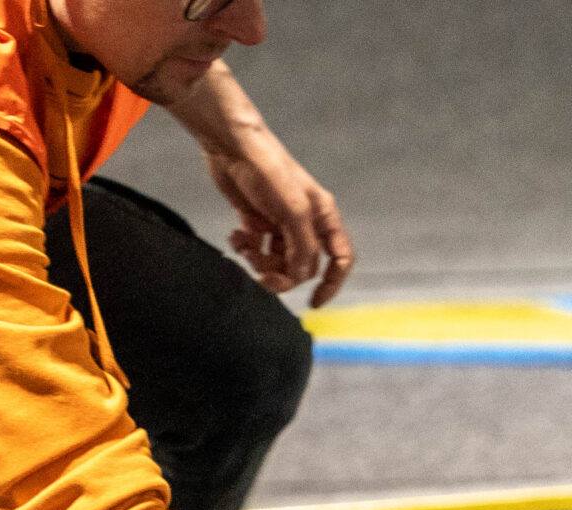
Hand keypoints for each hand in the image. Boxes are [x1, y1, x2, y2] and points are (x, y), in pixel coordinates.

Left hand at [205, 141, 353, 304]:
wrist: (231, 144)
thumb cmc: (268, 168)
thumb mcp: (293, 210)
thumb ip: (302, 246)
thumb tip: (301, 276)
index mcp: (323, 217)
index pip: (340, 259)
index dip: (331, 284)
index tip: (314, 303)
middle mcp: (305, 222)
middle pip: (301, 267)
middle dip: (282, 275)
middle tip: (262, 277)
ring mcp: (279, 223)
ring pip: (276, 261)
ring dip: (260, 262)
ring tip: (246, 248)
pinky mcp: (255, 220)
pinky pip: (255, 249)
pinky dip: (244, 248)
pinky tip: (236, 236)